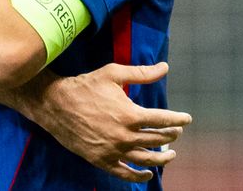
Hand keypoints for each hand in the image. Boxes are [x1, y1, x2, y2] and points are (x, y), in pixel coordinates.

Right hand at [15, 63, 190, 182]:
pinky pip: (125, 173)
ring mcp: (114, 150)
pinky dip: (139, 176)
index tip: (186, 119)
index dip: (178, 119)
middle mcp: (125, 136)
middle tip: (176, 132)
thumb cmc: (85, 86)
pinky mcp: (102, 160)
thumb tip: (165, 67)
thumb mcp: (113, 74)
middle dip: (171, 136)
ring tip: (170, 155)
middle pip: (157, 140)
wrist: (56, 104)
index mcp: (131, 115)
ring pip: (146, 159)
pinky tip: (148, 174)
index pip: (163, 120)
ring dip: (162, 158)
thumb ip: (141, 73)